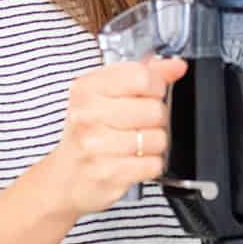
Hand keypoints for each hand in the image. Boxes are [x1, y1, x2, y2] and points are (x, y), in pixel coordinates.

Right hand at [48, 55, 186, 215]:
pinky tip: (133, 161)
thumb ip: (144, 75)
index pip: (141, 76)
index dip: (156, 87)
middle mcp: (87, 115)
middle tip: (139, 125)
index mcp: (87, 88)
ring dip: (154, 144)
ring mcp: (96, 146)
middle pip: (154, 109)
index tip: (149, 94)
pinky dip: (150, 164)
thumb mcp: (107, 95)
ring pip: (158, 138)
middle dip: (156, 119)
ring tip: (134, 145)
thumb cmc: (88, 133)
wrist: (65, 178)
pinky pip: (153, 164)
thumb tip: (177, 66)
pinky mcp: (108, 173)